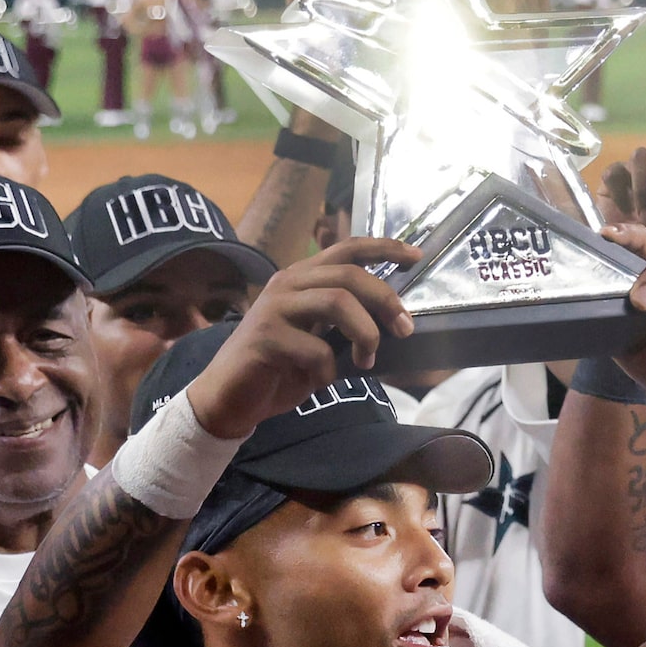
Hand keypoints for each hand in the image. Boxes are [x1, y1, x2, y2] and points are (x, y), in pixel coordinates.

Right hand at [185, 236, 425, 437]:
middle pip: (350, 275)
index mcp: (302, 278)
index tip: (416, 256)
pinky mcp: (266, 337)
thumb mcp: (319, 338)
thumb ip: (345, 321)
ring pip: (337, 302)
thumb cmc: (280, 368)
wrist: (229, 398)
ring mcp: (274, 308)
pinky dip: (330, 370)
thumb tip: (396, 321)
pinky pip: (317, 349)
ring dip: (365, 334)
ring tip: (367, 359)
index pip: (347, 249)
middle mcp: (287, 284)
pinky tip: (320, 380)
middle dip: (386, 301)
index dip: (383, 248)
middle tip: (405, 329)